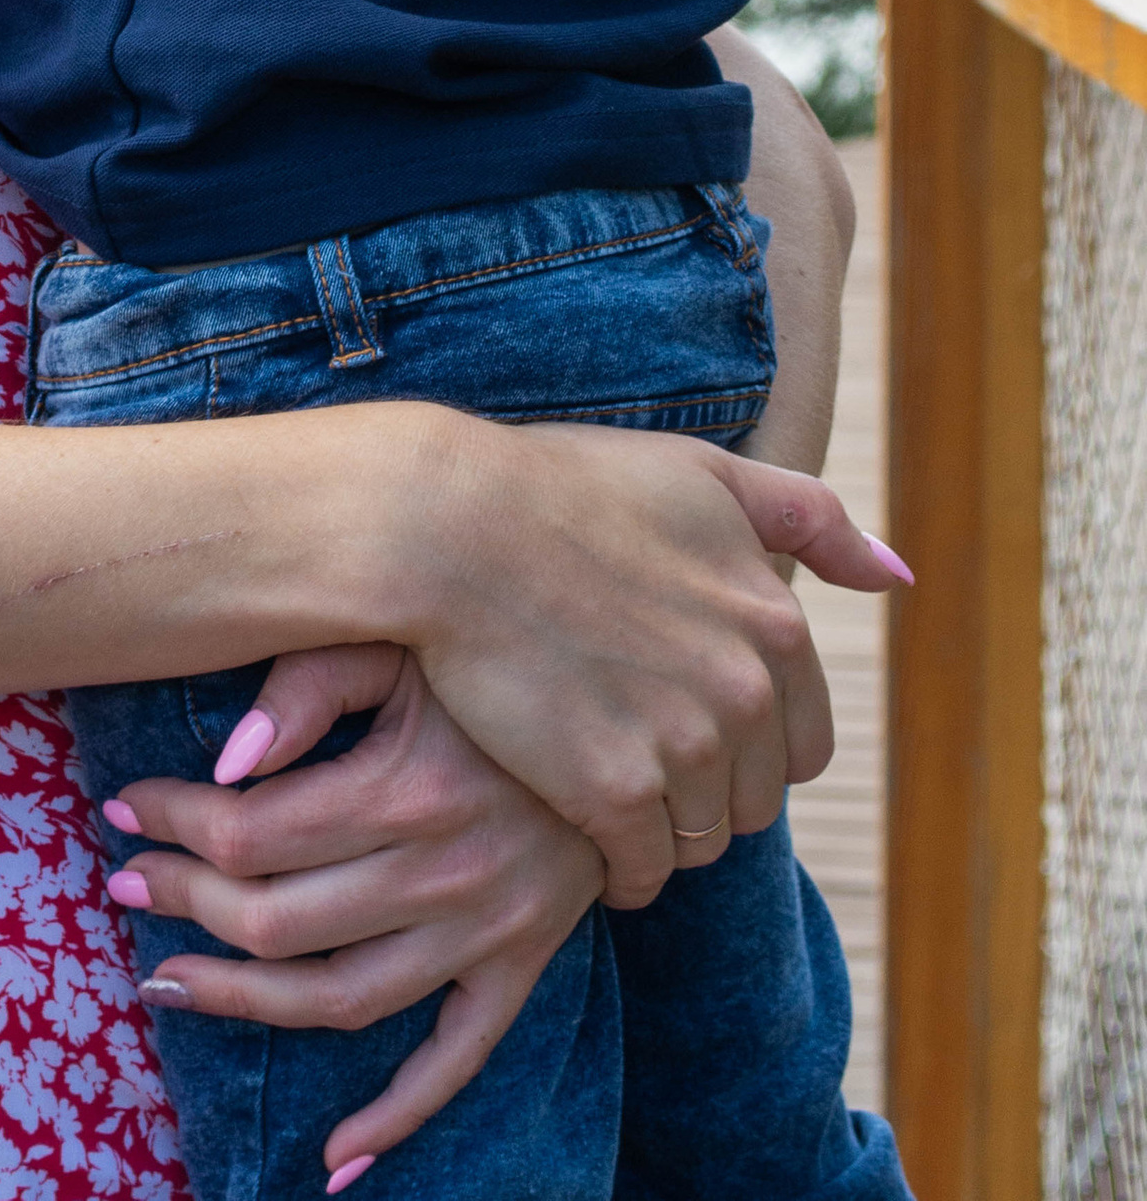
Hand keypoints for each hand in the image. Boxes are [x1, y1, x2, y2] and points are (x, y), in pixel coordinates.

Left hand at [107, 646, 605, 1177]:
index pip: (250, 831)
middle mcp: (445, 873)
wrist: (623, 713)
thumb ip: (311, 683)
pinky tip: (334, 1156)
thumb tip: (227, 761)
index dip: (171, 823)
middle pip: (277, 920)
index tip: (123, 810)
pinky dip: (396, 1117)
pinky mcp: (520, 968)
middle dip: (182, 904)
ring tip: (168, 983)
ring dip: (242, 1001)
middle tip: (126, 886)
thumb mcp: (405, 641)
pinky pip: (454, 1062)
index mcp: (408, 786)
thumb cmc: (489, 663)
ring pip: (339, 999)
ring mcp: (486, 933)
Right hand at [367, 407, 908, 907]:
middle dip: (704, 783)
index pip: (801, 740)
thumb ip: (808, 516)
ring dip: (658, 823)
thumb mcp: (699, 474)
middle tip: (630, 743)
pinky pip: (640, 872)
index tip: (680, 712)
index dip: (743, 735)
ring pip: (699, 839)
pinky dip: (615, 864)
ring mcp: (684, 747)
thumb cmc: (564, 488)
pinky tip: (574, 819)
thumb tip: (899, 577)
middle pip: (752, 797)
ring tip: (598, 775)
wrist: (448, 525)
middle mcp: (747, 692)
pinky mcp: (614, 793)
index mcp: (776, 622)